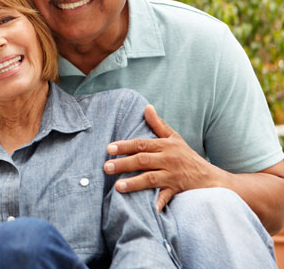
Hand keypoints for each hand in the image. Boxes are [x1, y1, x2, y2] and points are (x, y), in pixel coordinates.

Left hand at [104, 105, 218, 211]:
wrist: (210, 177)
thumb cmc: (187, 156)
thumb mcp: (174, 137)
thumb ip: (158, 124)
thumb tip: (146, 107)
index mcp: (165, 145)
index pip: (141, 144)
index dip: (125, 145)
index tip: (109, 148)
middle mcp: (168, 159)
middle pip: (143, 160)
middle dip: (123, 164)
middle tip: (106, 167)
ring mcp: (173, 175)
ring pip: (151, 178)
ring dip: (134, 183)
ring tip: (117, 187)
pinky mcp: (177, 190)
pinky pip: (166, 197)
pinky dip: (158, 203)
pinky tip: (149, 209)